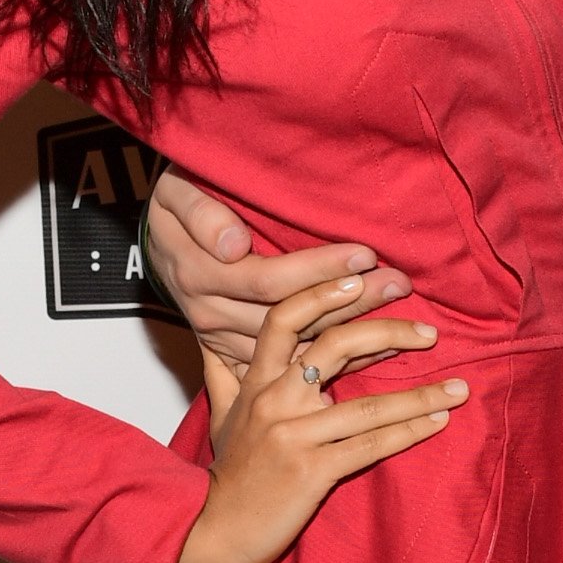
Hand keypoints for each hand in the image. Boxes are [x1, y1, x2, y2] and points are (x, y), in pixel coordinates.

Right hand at [144, 165, 413, 369]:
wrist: (157, 242)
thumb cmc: (178, 206)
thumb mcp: (176, 195)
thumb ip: (203, 215)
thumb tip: (233, 244)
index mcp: (200, 276)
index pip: (270, 280)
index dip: (318, 270)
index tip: (364, 255)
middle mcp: (212, 313)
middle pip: (292, 317)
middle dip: (350, 301)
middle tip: (399, 284)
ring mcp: (224, 339)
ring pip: (296, 348)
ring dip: (353, 338)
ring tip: (404, 324)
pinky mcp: (235, 356)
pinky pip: (290, 367)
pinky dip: (337, 365)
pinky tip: (379, 355)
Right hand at [173, 271, 464, 562]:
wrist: (213, 530)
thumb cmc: (227, 474)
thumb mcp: (220, 417)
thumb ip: (224, 375)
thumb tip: (213, 342)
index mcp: (256, 382)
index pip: (285, 319)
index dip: (322, 293)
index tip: (360, 280)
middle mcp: (275, 400)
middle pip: (335, 346)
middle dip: (388, 331)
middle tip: (429, 332)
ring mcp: (295, 435)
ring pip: (367, 405)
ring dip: (420, 396)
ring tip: (459, 388)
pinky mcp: (312, 471)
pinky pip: (370, 446)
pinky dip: (408, 432)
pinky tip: (438, 422)